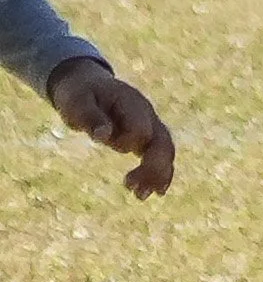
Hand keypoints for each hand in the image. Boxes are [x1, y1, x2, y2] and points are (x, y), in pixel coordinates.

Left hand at [46, 57, 175, 198]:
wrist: (87, 85)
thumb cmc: (80, 94)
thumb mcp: (77, 103)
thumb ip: (91, 118)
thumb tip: (104, 136)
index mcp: (132, 103)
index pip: (141, 129)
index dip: (127, 142)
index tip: (104, 141)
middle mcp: (147, 114)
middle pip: (162, 142)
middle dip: (152, 167)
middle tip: (133, 191)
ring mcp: (150, 124)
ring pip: (165, 151)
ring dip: (157, 174)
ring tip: (141, 196)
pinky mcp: (146, 136)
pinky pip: (160, 155)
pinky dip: (160, 173)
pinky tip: (157, 191)